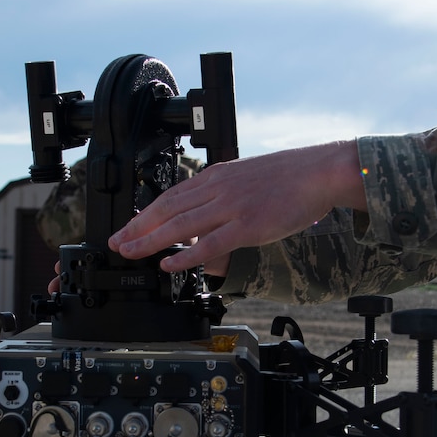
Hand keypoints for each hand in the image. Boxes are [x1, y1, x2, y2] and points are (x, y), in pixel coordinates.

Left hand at [109, 141, 364, 271]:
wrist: (318, 172)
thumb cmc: (289, 177)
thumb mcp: (246, 178)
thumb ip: (224, 196)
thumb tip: (208, 218)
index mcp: (216, 176)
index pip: (170, 196)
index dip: (144, 214)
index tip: (128, 227)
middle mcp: (217, 189)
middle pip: (167, 210)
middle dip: (138, 228)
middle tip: (117, 244)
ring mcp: (231, 207)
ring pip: (180, 226)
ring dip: (150, 242)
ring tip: (131, 253)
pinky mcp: (247, 226)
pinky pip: (209, 244)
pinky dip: (185, 255)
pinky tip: (168, 264)